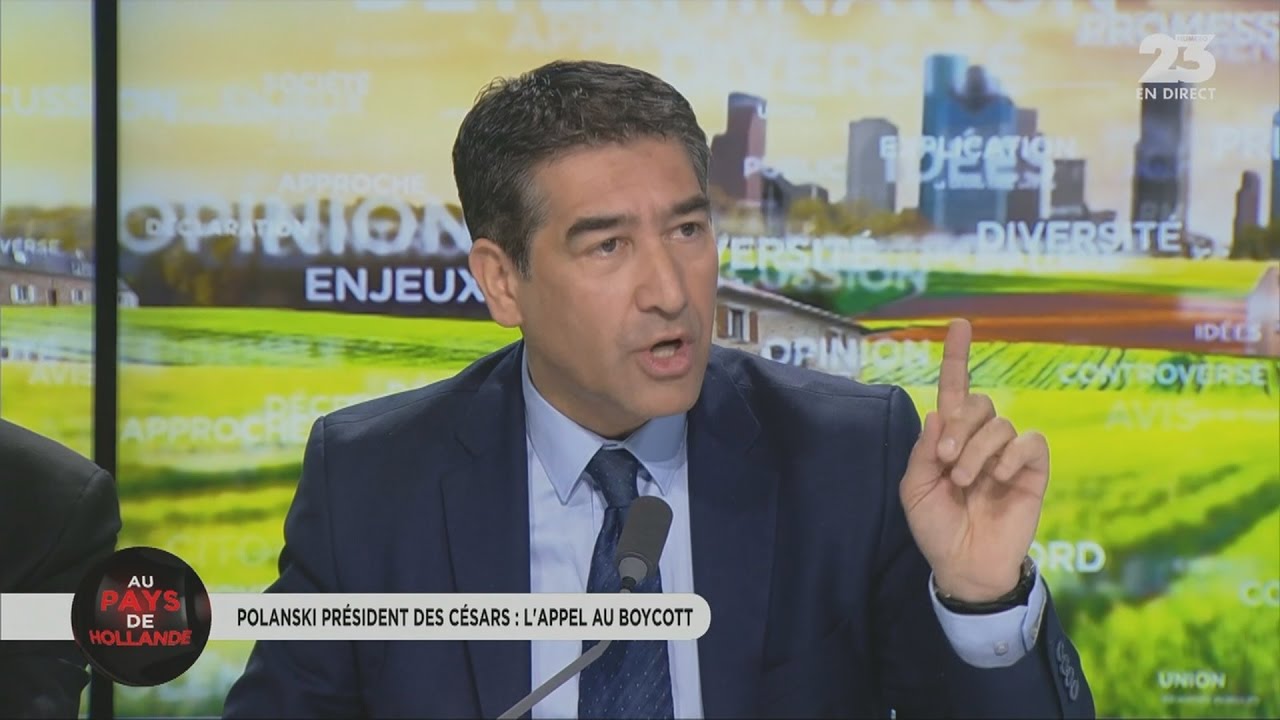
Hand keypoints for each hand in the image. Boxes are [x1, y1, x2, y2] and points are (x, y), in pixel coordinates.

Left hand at [899, 319, 1047, 602]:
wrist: (964, 564)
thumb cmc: (936, 527)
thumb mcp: (915, 488)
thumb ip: (924, 449)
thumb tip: (939, 412)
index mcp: (949, 438)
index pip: (955, 389)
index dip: (957, 356)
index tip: (958, 324)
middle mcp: (980, 439)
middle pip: (978, 402)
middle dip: (959, 428)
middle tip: (947, 462)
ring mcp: (1008, 453)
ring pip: (999, 424)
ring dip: (978, 450)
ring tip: (967, 482)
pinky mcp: (1032, 470)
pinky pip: (1028, 441)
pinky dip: (1010, 455)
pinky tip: (999, 479)